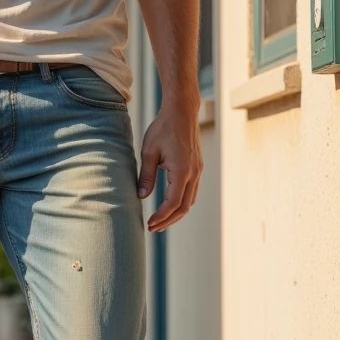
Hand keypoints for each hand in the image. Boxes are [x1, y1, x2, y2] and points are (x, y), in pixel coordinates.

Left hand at [138, 95, 202, 230]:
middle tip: (153, 228)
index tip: (149, 224)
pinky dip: (182, 202)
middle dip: (168, 220)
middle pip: (184, 207)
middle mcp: (194, 173)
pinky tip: (170, 205)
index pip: (172, 203)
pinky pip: (192, 191)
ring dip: (176, 213)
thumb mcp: (149, 152)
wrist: (181, 111)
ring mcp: (198, 170)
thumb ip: (146, 176)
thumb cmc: (163, 128)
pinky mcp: (197, 167)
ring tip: (160, 221)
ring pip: (190, 201)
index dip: (161, 217)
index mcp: (182, 171)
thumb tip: (141, 197)